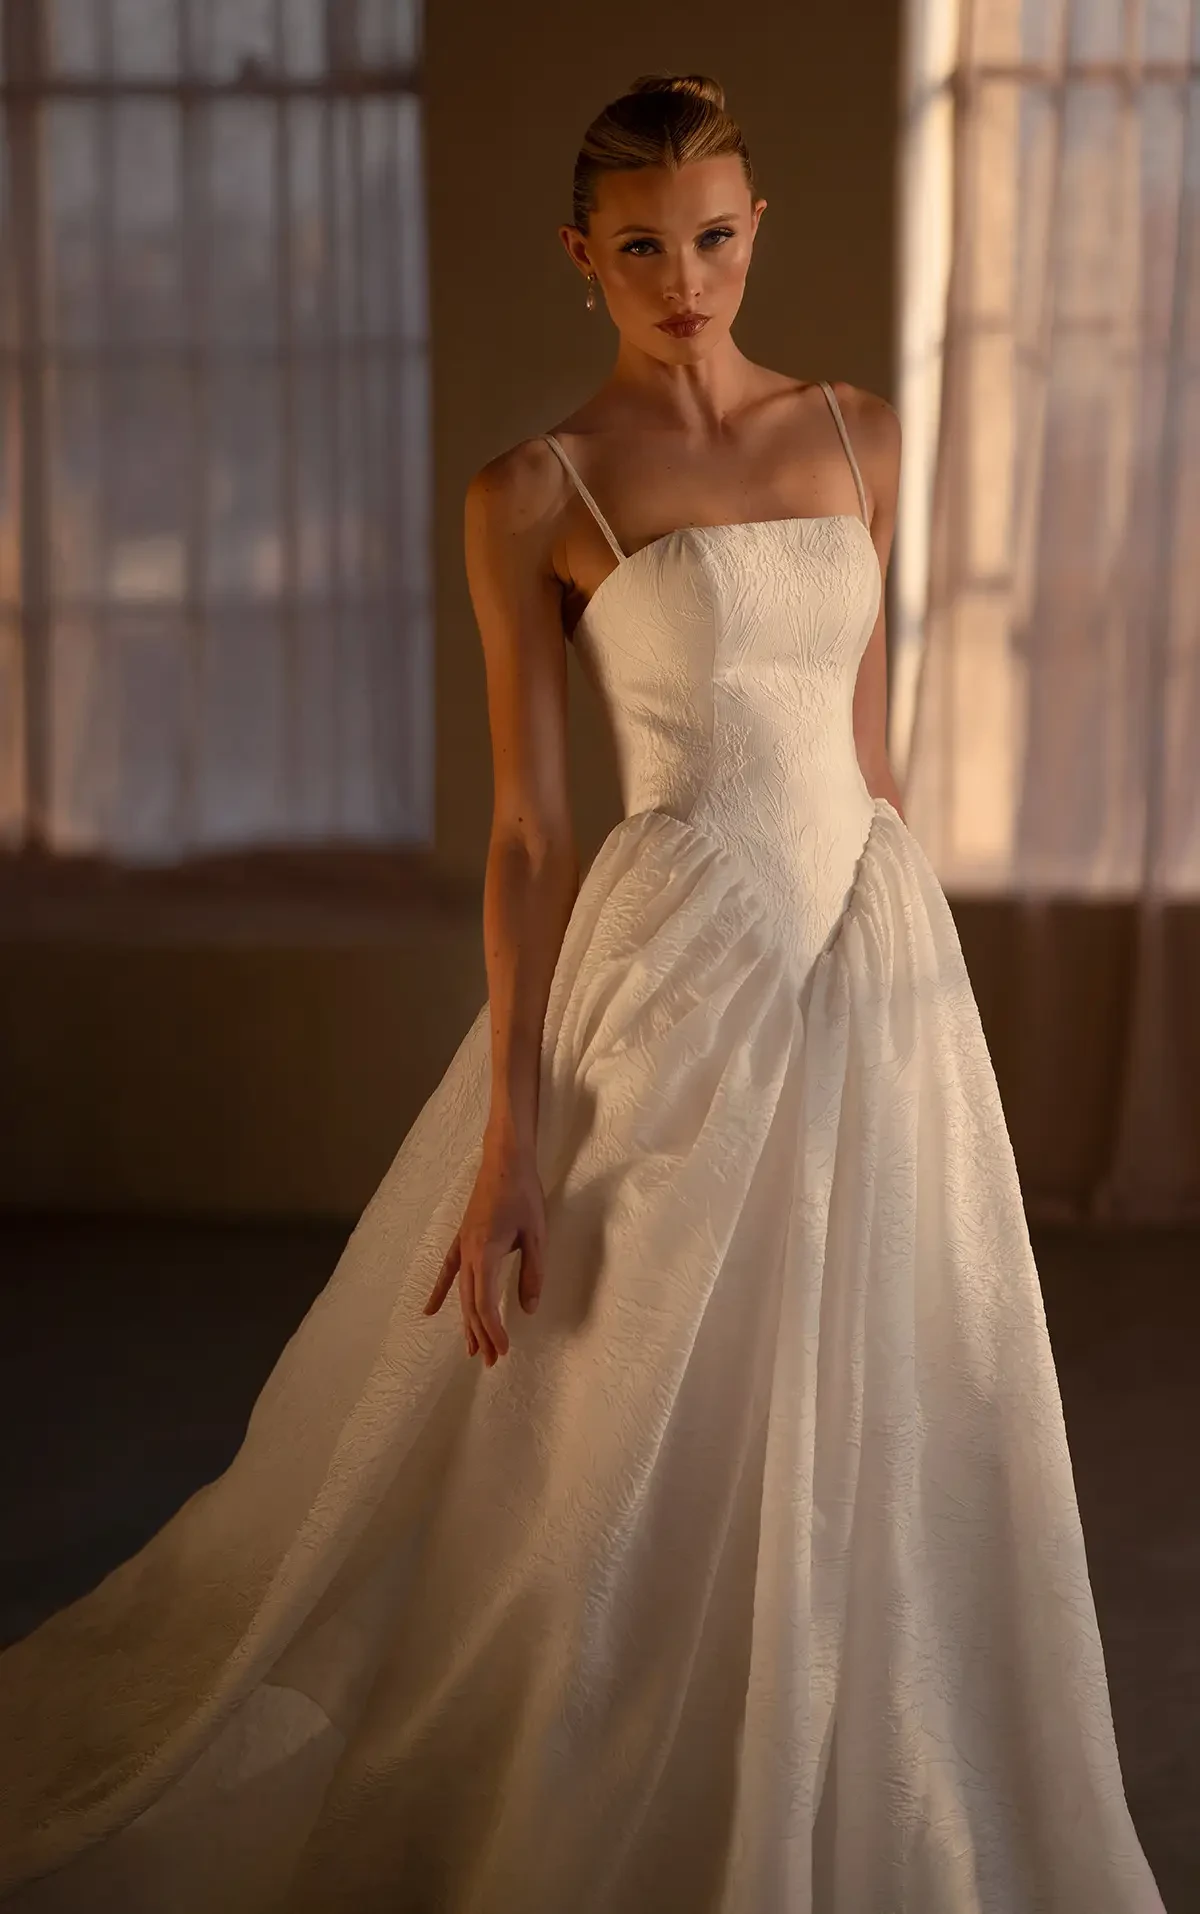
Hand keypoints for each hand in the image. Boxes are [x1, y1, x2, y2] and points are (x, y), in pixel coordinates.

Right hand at [421, 1135, 545, 1364]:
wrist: (505, 1160)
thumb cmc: (523, 1194)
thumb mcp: (536, 1235)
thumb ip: (531, 1273)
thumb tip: (529, 1309)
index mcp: (485, 1253)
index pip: (484, 1303)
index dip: (493, 1330)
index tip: (502, 1350)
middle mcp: (467, 1254)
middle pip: (470, 1303)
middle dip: (480, 1334)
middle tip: (490, 1361)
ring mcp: (461, 1246)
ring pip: (460, 1293)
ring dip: (466, 1322)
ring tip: (471, 1349)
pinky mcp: (461, 1238)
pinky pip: (447, 1271)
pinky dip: (439, 1293)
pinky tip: (430, 1311)